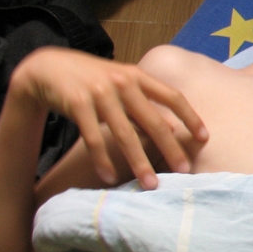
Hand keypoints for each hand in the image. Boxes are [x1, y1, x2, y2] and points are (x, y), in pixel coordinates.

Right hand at [11, 47, 207, 188]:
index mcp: (139, 76)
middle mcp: (123, 83)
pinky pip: (93, 138)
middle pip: (153, 120)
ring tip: (150, 183)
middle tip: (184, 170)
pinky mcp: (77, 104)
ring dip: (139, 162)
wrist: (48, 68)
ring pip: (125, 134)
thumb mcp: (124, 85)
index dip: (190, 117)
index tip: (204, 138)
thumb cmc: (94, 80)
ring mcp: (100, 93)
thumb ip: (147, 103)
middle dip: (170, 147)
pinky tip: (110, 177)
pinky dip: (102, 160)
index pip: (173, 96)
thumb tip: (174, 127)